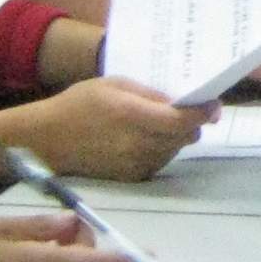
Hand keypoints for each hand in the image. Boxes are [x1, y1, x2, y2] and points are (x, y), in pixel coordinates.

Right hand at [14, 78, 213, 178]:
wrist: (47, 139)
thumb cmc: (80, 104)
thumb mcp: (115, 84)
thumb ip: (152, 94)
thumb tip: (184, 102)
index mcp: (132, 116)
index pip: (183, 121)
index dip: (204, 112)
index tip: (213, 104)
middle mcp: (137, 145)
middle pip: (186, 137)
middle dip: (192, 122)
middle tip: (187, 109)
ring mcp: (135, 164)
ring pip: (176, 149)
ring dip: (177, 136)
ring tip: (158, 122)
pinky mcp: (132, 176)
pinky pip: (161, 160)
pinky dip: (162, 148)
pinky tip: (145, 137)